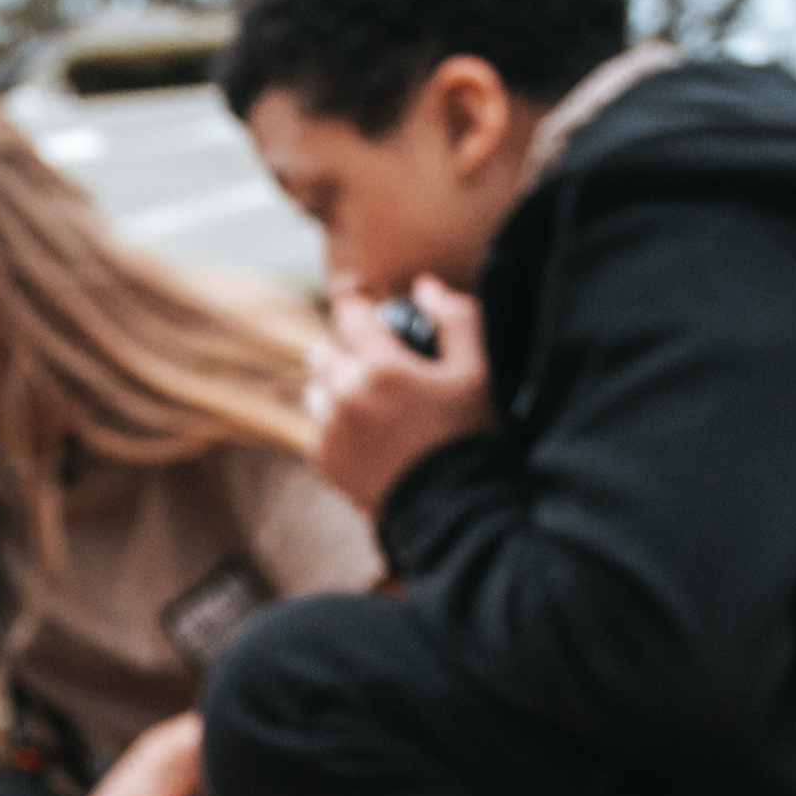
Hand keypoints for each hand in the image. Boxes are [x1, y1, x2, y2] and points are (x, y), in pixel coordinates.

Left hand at [304, 280, 490, 512]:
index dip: (354, 298)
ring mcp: (331, 432)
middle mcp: (346, 395)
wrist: (457, 511)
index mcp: (381, 367)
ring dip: (335, 388)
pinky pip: (319, 430)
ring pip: (316, 392)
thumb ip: (456, 317)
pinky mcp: (326, 463)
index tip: (358, 293)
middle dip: (343, 348)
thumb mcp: (478, 371)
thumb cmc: (472, 436)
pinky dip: (337, 426)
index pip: (350, 313)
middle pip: (321, 352)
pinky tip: (369, 435)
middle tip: (372, 359)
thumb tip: (425, 285)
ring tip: (370, 401)